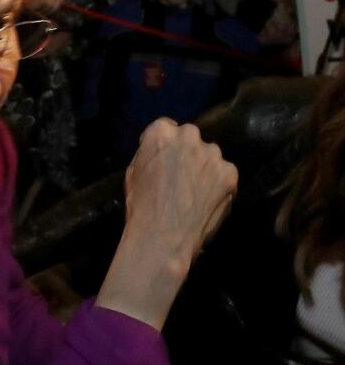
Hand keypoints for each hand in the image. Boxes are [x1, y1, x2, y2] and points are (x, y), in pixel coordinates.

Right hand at [96, 119, 236, 329]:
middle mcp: (189, 136)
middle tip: (181, 175)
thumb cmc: (140, 207)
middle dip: (186, 152)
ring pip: (210, 154)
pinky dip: (218, 183)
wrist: (163, 237)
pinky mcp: (230, 173)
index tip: (164, 159)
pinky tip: (207, 199)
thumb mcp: (133, 172)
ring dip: (204, 166)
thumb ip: (150, 154)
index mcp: (160, 132)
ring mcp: (213, 154)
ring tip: (196, 191)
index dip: (165, 145)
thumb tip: (161, 152)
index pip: (166, 126)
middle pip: (190, 137)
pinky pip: (224, 172)